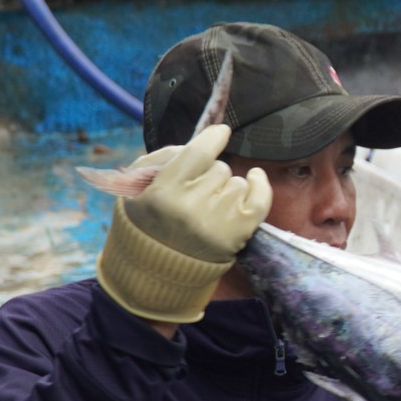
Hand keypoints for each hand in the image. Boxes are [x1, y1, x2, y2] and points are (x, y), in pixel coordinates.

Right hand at [95, 124, 273, 323]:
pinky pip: (261, 198)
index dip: (214, 137)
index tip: (221, 132)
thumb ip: (166, 156)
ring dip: (227, 188)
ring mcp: (218, 224)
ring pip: (238, 183)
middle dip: (211, 174)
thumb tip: (209, 137)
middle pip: (219, 169)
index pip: (199, 153)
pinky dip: (260, 186)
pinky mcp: (238, 235)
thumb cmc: (149, 219)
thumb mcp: (138, 185)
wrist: (157, 268)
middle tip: (196, 192)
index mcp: (164, 193)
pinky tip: (254, 179)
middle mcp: (192, 208)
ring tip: (209, 205)